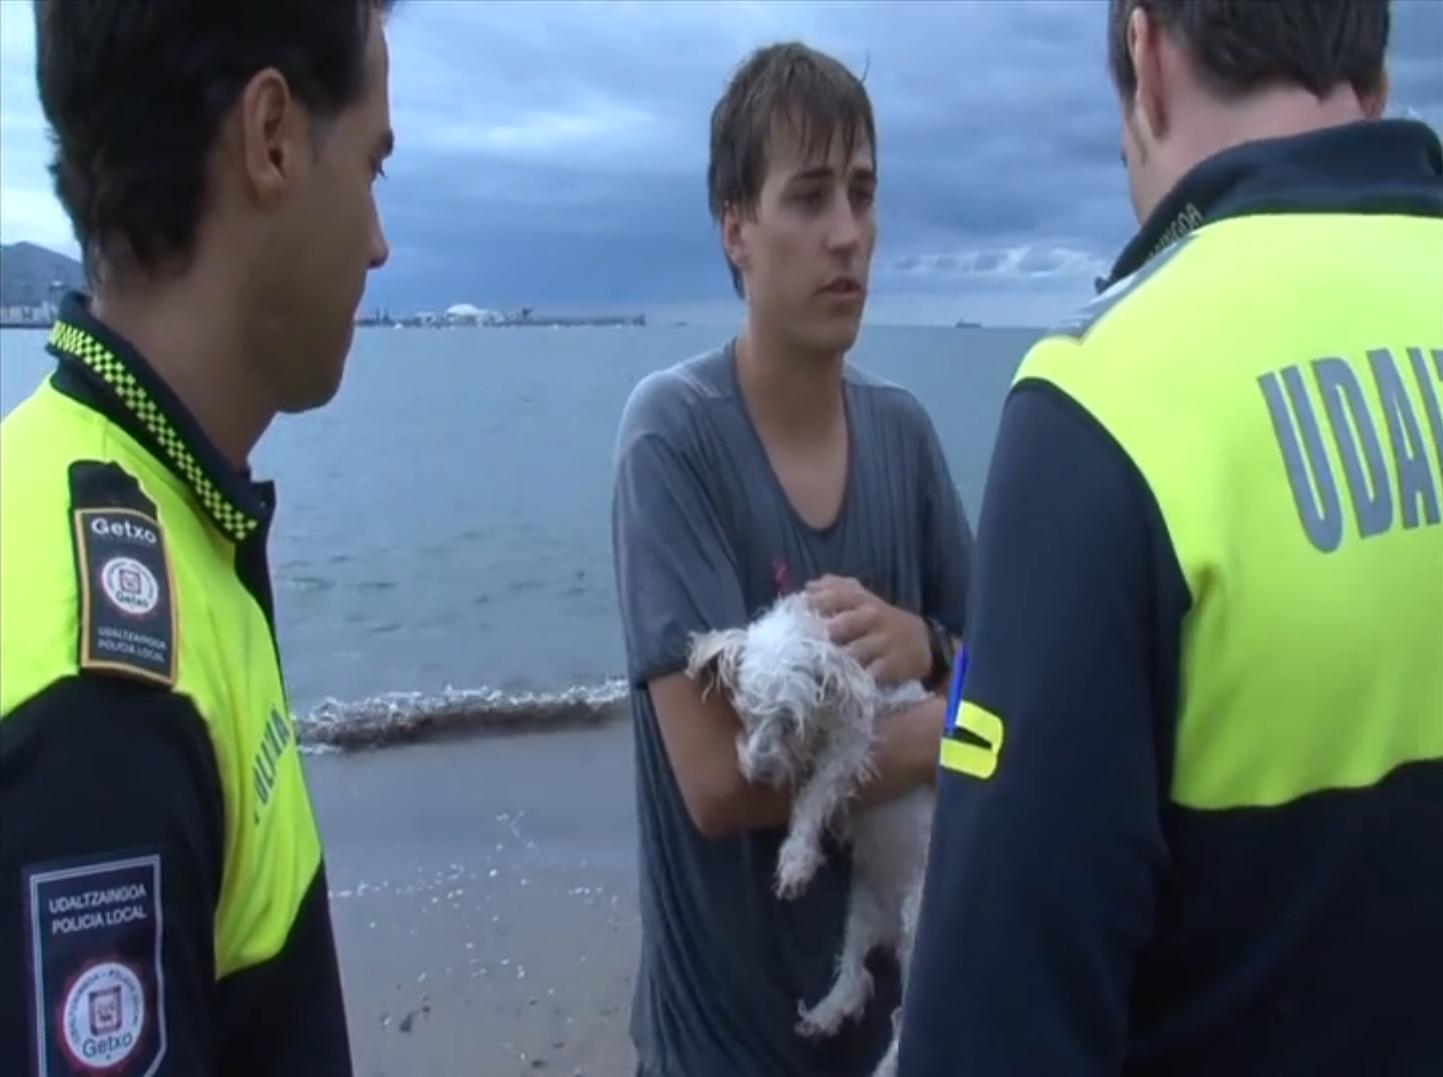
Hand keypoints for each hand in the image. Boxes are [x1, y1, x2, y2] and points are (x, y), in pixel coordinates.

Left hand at [805, 575, 930, 685]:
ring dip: (832, 662)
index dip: (811, 605)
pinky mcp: (891, 666)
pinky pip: (869, 675)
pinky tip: (838, 685)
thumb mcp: (861, 597)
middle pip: (840, 626)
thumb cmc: (878, 619)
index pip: (833, 597)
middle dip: (819, 637)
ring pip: (853, 652)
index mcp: (860, 599)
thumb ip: (835, 588)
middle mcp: (872, 617)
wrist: (920, 641)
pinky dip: (853, 681)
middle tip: (797, 648)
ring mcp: (883, 642)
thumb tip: (807, 587)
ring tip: (812, 670)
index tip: (791, 617)